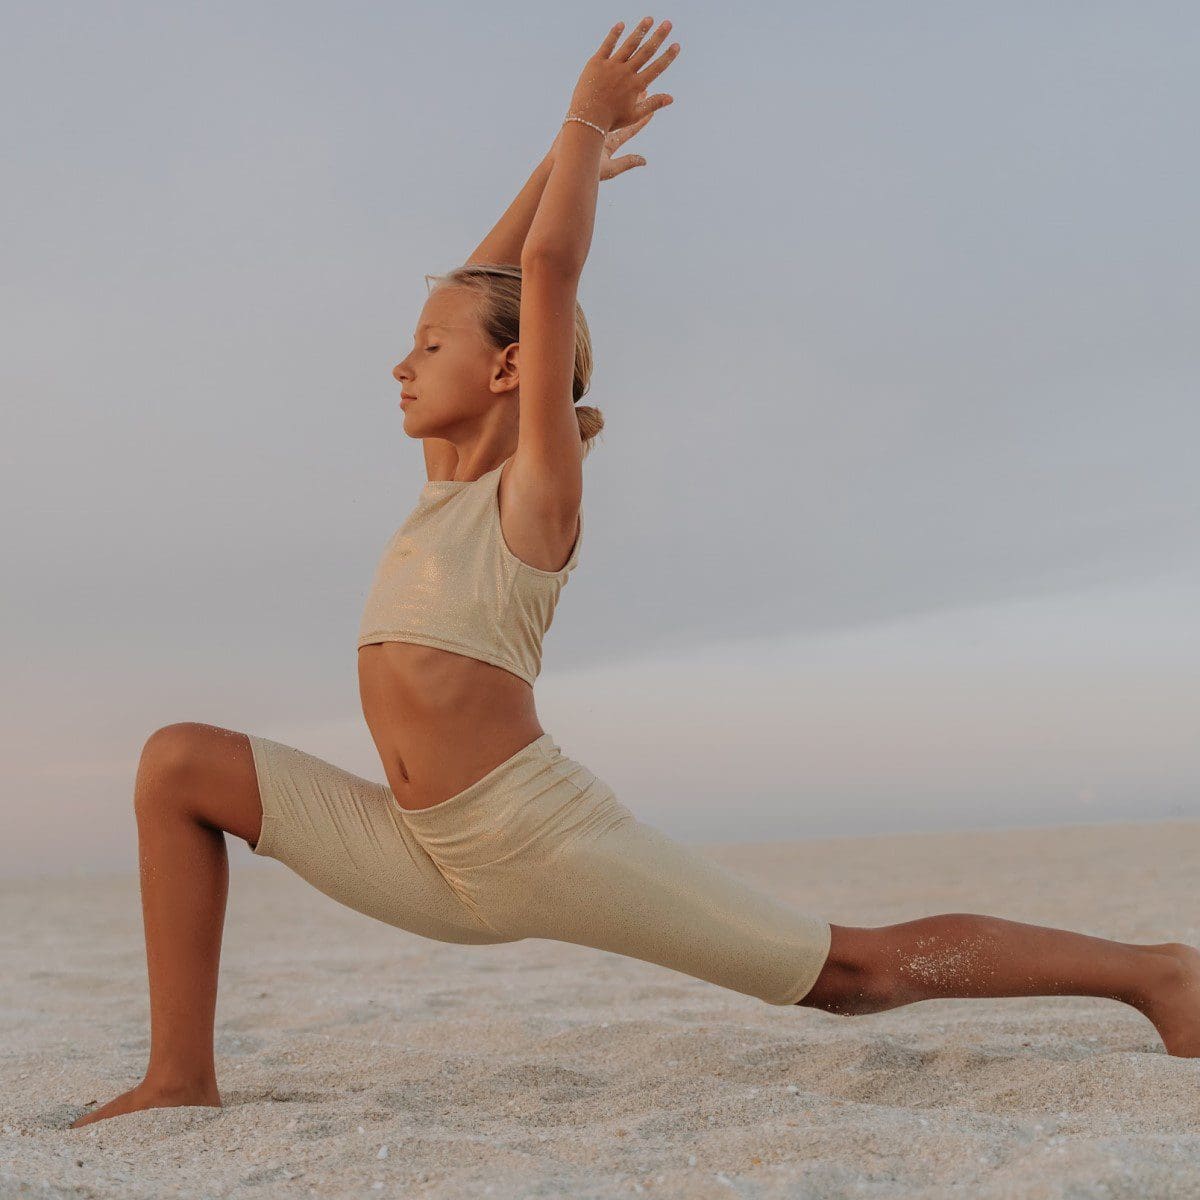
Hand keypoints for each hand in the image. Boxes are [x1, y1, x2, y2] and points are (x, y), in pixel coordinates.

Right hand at [548, 92, 664, 181]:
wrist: (562, 163)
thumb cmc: (585, 168)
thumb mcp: (610, 167)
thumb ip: (628, 162)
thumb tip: (645, 161)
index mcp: (612, 142)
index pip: (631, 130)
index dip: (643, 121)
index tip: (653, 111)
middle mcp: (603, 132)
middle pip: (621, 114)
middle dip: (632, 102)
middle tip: (644, 88)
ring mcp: (591, 125)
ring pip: (608, 105)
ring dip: (617, 93)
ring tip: (626, 79)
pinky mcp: (580, 119)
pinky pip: (593, 103)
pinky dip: (600, 94)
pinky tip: (603, 81)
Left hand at [566, 17, 678, 135]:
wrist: (587, 119)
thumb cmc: (611, 120)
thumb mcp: (634, 115)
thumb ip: (653, 104)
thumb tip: (671, 98)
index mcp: (636, 86)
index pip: (656, 68)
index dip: (668, 56)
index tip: (676, 45)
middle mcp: (626, 72)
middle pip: (646, 51)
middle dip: (658, 37)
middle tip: (668, 23)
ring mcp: (611, 66)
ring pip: (629, 44)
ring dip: (640, 30)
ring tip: (649, 19)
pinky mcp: (597, 62)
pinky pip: (607, 45)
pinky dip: (614, 34)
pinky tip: (621, 24)